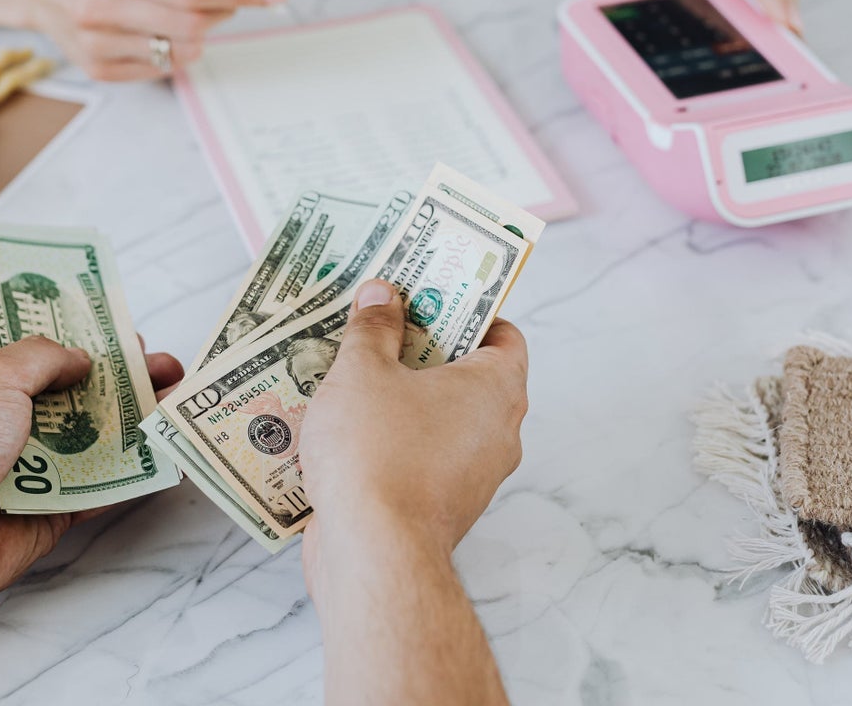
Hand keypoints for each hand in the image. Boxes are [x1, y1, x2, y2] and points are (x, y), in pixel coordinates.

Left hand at [0, 336, 183, 618]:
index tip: (120, 332)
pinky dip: (129, 475)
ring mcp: (23, 470)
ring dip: (132, 424)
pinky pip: (95, 490)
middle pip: (71, 396)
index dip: (78, 340)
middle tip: (163, 367)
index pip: (33, 354)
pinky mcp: (44, 514)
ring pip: (90, 442)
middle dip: (119, 380)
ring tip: (177, 402)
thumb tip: (81, 358)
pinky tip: (164, 456)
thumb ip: (43, 358)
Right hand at [2, 0, 286, 79]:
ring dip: (200, 31)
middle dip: (224, 11)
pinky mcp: (98, 69)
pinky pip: (162, 68)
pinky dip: (174, 47)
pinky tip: (154, 27)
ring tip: (182, 10)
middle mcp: (100, 7)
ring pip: (183, 51)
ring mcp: (98, 44)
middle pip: (192, 23)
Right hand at [298, 280, 528, 573]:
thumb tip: (382, 295)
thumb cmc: (376, 453)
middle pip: (469, 374)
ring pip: (442, 420)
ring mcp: (474, 475)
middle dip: (424, 350)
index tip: (428, 297)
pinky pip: (423, 459)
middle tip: (380, 326)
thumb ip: (373, 328)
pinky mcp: (442, 508)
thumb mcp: (363, 372)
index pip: (504, 334)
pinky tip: (347, 429)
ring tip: (352, 374)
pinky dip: (395, 441)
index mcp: (497, 388)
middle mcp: (498, 432)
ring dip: (404, 398)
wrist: (373, 555)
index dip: (468, 310)